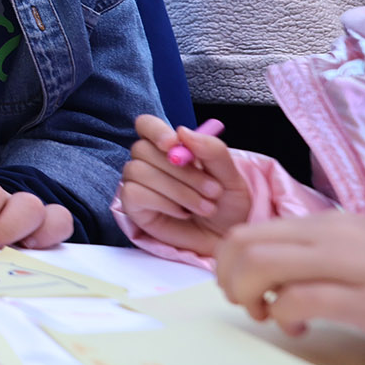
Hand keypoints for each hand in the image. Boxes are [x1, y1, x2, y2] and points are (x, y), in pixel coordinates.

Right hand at [116, 113, 248, 255]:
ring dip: (178, 191)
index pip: (147, 125)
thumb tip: (183, 132)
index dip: (155, 131)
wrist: (226, 239)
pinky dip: (163, 203)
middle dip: (182, 172)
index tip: (173, 144)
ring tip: (205, 207)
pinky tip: (182, 213)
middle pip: (143, 149)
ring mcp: (138, 183)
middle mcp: (149, 162)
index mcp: (170, 148)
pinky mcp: (133, 206)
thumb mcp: (231, 177)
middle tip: (213, 190)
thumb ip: (212, 151)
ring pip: (139, 171)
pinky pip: (135, 193)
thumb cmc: (227, 207)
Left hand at [216, 212, 364, 341]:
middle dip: (228, 278)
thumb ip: (311, 255)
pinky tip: (298, 328)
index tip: (238, 287)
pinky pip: (298, 300)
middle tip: (246, 304)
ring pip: (262, 264)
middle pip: (245, 243)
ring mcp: (352, 265)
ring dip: (248, 294)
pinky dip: (283, 316)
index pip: (250, 230)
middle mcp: (336, 236)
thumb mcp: (355, 257)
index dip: (227, 263)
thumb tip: (255, 269)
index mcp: (329, 225)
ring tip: (267, 314)